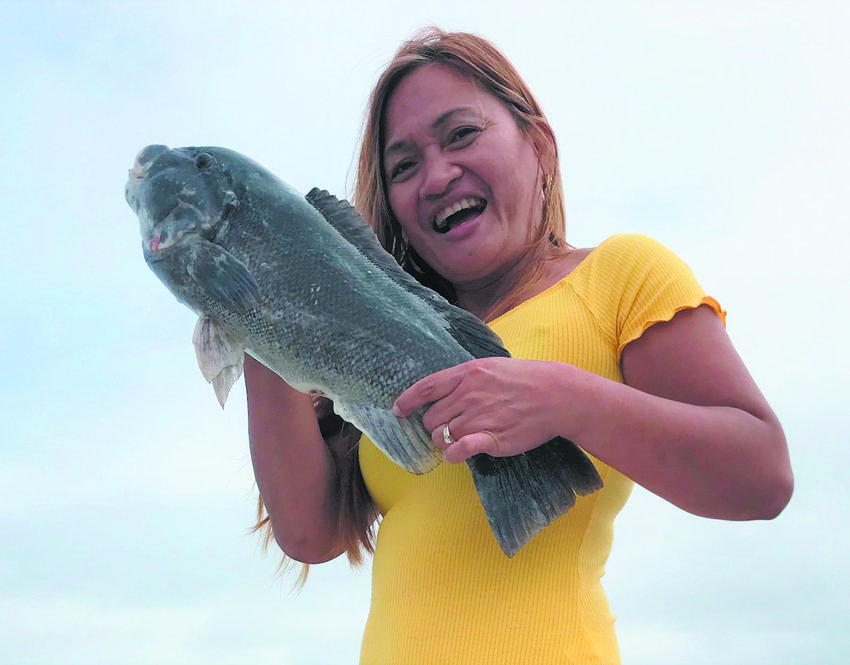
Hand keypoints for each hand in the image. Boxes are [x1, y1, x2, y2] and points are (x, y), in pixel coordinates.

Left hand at [392, 358, 568, 463]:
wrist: (556, 395)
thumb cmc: (524, 380)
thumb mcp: (490, 367)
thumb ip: (464, 380)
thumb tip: (441, 392)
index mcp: (466, 374)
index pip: (425, 388)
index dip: (407, 401)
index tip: (397, 410)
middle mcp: (468, 395)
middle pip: (431, 418)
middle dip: (434, 426)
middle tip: (448, 427)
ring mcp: (478, 417)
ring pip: (442, 436)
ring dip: (445, 441)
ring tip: (461, 438)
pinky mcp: (491, 438)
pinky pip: (459, 449)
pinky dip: (453, 454)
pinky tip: (456, 453)